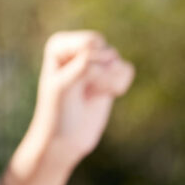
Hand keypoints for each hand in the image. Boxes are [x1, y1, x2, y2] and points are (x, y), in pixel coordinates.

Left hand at [20, 32, 134, 168]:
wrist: (65, 139)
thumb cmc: (58, 111)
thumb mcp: (64, 86)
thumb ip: (84, 65)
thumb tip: (112, 56)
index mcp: (60, 44)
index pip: (89, 44)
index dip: (86, 66)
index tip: (69, 83)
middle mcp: (78, 48)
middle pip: (106, 51)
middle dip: (99, 75)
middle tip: (81, 92)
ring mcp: (95, 60)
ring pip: (117, 61)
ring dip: (108, 82)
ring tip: (90, 94)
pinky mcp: (110, 74)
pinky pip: (127, 70)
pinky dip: (119, 85)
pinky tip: (102, 95)